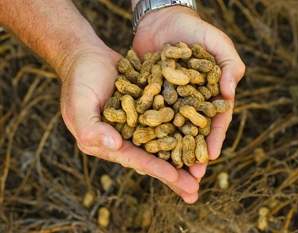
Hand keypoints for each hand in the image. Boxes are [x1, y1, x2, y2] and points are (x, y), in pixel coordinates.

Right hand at [59, 44, 198, 203]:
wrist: (88, 57)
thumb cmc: (79, 80)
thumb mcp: (79, 104)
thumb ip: (91, 128)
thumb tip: (115, 146)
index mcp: (107, 143)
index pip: (135, 159)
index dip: (157, 169)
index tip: (178, 179)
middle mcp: (125, 138)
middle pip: (153, 158)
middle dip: (174, 176)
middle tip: (195, 191)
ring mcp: (138, 123)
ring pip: (163, 144)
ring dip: (182, 157)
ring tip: (202, 171)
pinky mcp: (148, 108)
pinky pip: (167, 121)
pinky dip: (182, 130)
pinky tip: (200, 137)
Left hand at [133, 6, 245, 187]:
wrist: (162, 20)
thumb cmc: (194, 30)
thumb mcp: (217, 43)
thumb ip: (229, 64)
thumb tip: (229, 91)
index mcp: (209, 95)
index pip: (215, 121)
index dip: (214, 139)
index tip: (211, 157)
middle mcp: (189, 104)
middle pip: (192, 133)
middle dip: (192, 155)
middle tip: (192, 178)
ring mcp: (168, 103)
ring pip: (170, 132)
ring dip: (171, 153)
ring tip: (168, 173)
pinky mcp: (149, 99)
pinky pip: (149, 119)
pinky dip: (148, 135)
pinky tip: (145, 150)